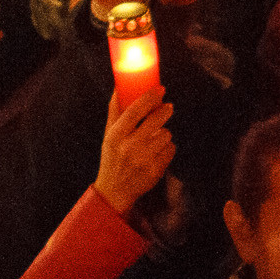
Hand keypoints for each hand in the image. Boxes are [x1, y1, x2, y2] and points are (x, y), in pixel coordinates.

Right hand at [95, 83, 175, 214]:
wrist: (114, 191)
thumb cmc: (112, 157)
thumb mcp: (108, 135)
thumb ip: (115, 111)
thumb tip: (118, 87)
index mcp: (116, 135)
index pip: (135, 111)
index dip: (150, 97)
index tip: (160, 89)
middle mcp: (129, 147)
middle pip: (156, 121)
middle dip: (165, 111)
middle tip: (167, 107)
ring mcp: (143, 160)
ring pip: (166, 134)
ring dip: (164, 133)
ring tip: (155, 137)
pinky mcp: (155, 170)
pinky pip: (171, 149)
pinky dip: (167, 148)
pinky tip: (157, 151)